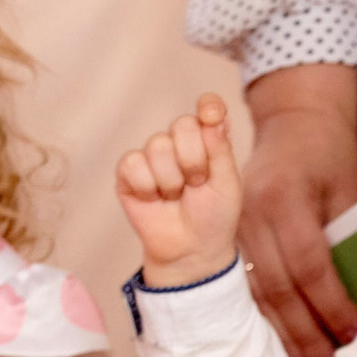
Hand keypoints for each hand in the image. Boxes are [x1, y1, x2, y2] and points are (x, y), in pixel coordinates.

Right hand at [117, 93, 242, 287]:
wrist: (191, 249)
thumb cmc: (214, 216)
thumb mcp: (228, 184)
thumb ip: (221, 150)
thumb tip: (211, 119)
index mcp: (209, 140)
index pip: (208, 108)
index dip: (209, 106)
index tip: (210, 115)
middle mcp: (180, 142)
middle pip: (182, 125)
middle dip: (194, 160)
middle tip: (197, 184)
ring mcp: (153, 155)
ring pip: (157, 146)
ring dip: (171, 180)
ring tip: (176, 196)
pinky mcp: (129, 172)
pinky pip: (133, 164)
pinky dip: (147, 187)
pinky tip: (154, 199)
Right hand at [238, 66, 356, 356]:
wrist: (291, 119)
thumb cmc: (327, 150)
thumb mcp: (347, 186)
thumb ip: (347, 236)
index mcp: (284, 198)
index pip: (309, 265)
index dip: (332, 304)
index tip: (353, 332)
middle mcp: (250, 215)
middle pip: (276, 288)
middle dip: (303, 332)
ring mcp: (234, 227)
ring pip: (255, 293)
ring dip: (281, 333)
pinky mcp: (230, 237)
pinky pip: (245, 285)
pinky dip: (266, 316)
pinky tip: (282, 342)